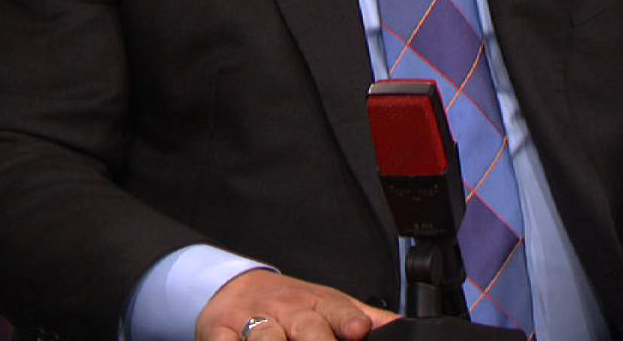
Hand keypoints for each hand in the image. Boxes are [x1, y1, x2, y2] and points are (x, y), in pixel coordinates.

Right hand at [196, 269, 399, 340]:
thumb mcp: (330, 305)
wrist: (236, 288)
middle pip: (305, 327)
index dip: (349, 321)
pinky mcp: (219, 332)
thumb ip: (367, 317)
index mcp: (319, 303)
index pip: (338, 311)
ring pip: (265, 338)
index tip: (358, 332)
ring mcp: (253, 321)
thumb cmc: (292, 305)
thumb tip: (403, 327)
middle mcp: (288, 310)